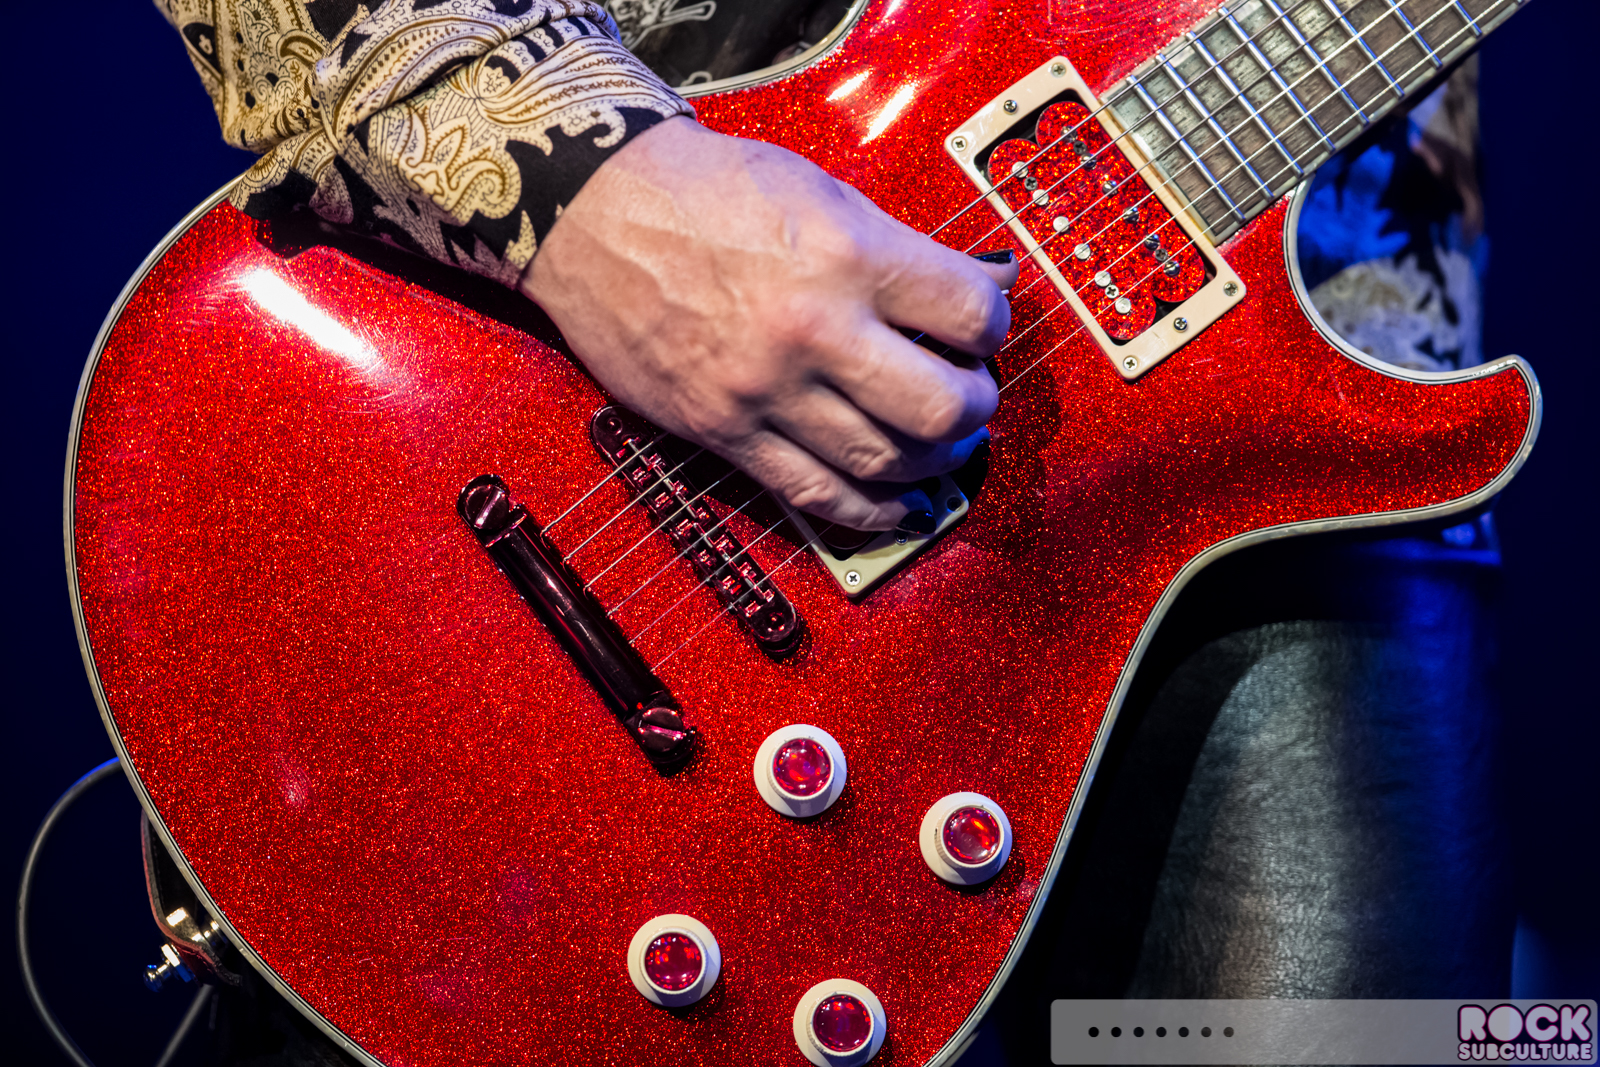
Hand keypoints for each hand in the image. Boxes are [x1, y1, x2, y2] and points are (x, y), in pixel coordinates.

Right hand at [521, 116, 1018, 531]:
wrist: (593, 210)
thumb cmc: (701, 192)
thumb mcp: (819, 191)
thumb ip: (900, 247)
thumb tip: (981, 285)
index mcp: (846, 255)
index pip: (969, 315)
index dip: (993, 326)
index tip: (983, 331)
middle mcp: (812, 328)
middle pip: (938, 407)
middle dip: (974, 410)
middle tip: (972, 400)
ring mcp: (765, 389)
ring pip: (883, 460)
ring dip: (933, 464)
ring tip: (941, 449)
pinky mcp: (725, 431)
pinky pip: (815, 493)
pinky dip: (872, 512)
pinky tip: (901, 507)